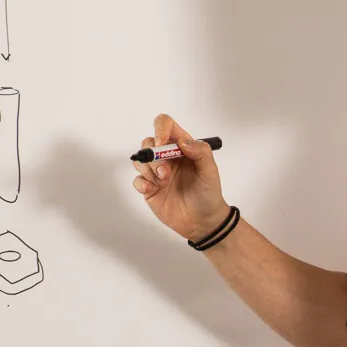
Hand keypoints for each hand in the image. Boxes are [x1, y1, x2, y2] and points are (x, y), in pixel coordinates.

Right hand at [132, 113, 230, 242]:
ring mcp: (156, 172)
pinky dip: (142, 183)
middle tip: (165, 173)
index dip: (160, 129)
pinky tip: (153, 190)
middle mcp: (167, 156)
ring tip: (163, 183)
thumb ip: (201, 152)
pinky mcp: (149, 187)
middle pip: (148, 142)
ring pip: (140, 159)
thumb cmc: (208, 194)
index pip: (165, 125)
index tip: (162, 145)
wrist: (202, 221)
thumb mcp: (210, 172)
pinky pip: (136, 179)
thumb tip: (183, 141)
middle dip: (153, 157)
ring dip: (148, 170)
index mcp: (182, 147)